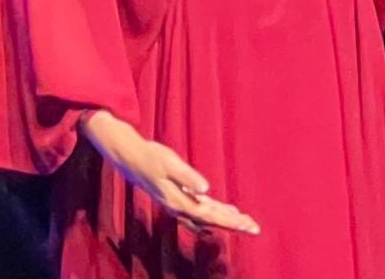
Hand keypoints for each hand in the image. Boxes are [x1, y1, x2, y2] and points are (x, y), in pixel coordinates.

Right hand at [81, 109, 259, 236]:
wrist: (130, 158)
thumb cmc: (150, 156)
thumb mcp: (169, 162)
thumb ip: (188, 176)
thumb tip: (206, 189)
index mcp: (179, 202)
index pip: (210, 216)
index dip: (230, 221)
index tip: (247, 225)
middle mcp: (179, 208)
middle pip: (211, 221)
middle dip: (233, 224)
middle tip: (254, 228)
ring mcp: (178, 205)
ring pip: (207, 219)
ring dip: (225, 221)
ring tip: (244, 222)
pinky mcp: (178, 198)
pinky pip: (200, 212)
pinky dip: (214, 213)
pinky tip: (223, 212)